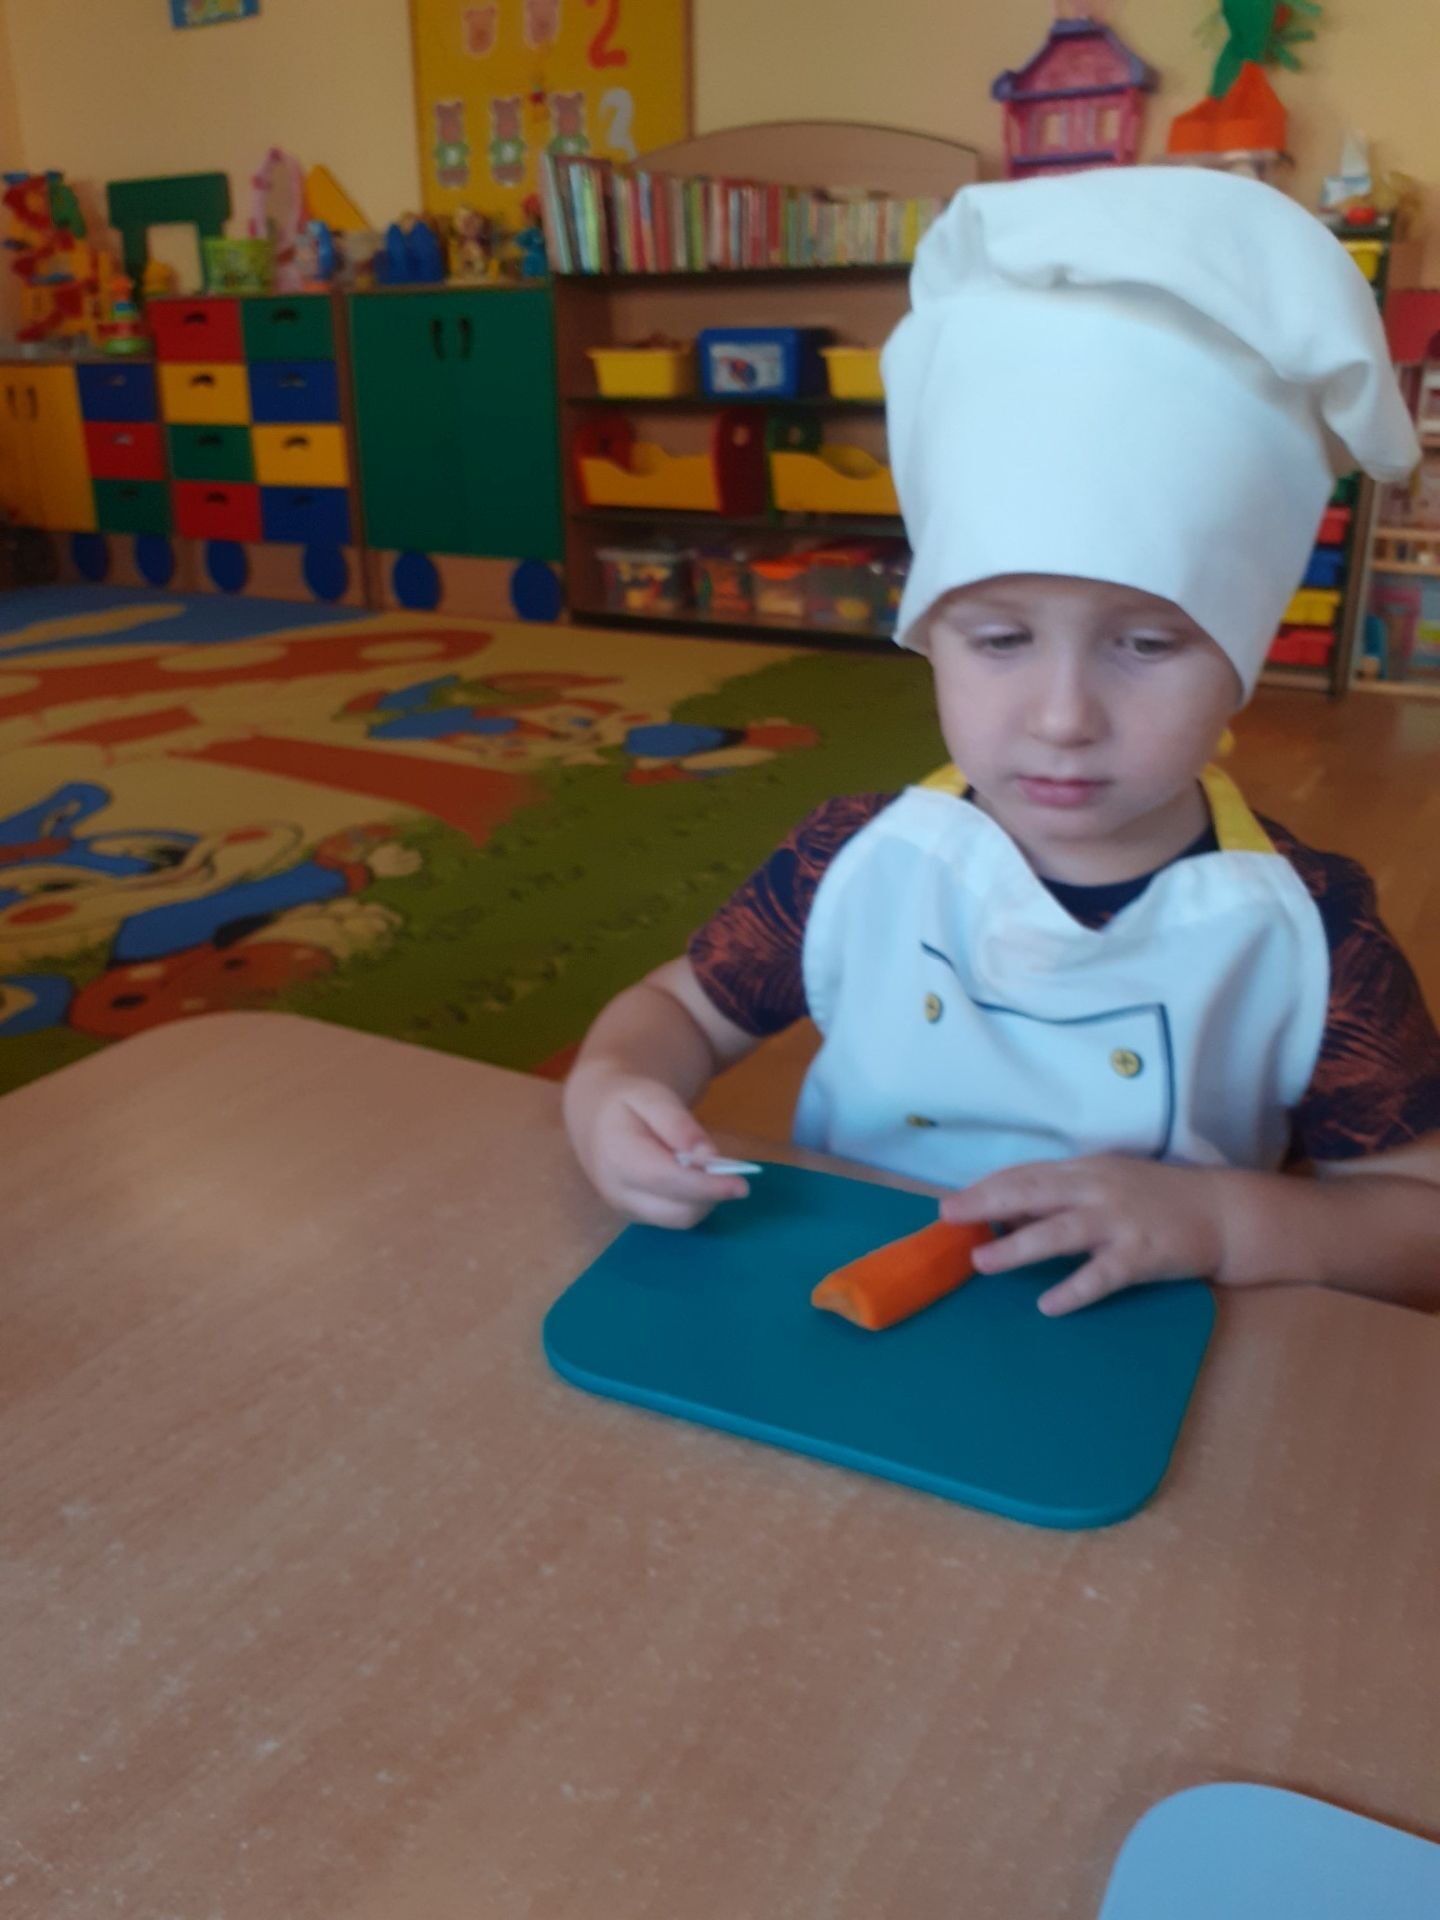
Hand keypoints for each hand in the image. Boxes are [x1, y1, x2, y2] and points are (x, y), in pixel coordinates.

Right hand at [565, 1067, 747, 1228]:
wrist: (595, 1115)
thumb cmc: (626, 1100)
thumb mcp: (653, 1096)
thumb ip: (680, 1126)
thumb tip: (708, 1158)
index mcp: (618, 1156)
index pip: (667, 1180)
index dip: (706, 1186)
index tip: (741, 1186)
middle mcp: (618, 1191)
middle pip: (677, 1211)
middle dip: (711, 1196)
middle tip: (732, 1172)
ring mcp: (625, 1208)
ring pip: (679, 1219)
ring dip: (704, 1200)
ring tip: (708, 1169)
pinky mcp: (635, 1215)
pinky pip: (673, 1217)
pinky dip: (693, 1202)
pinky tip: (693, 1177)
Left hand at [939, 1155, 1228, 1315]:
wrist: (1222, 1212)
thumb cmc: (1157, 1198)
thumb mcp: (1107, 1184)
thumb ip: (1063, 1195)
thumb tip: (1010, 1216)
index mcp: (1086, 1170)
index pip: (1027, 1174)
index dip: (987, 1187)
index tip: (953, 1201)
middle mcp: (1097, 1190)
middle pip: (1033, 1193)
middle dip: (987, 1203)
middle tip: (949, 1216)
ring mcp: (1119, 1222)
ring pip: (1060, 1232)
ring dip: (1018, 1246)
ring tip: (982, 1260)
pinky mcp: (1141, 1255)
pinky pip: (1101, 1275)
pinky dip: (1074, 1290)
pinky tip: (1048, 1304)